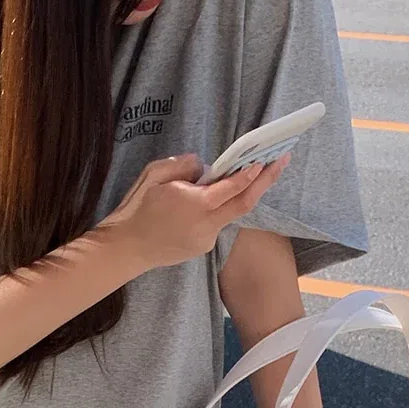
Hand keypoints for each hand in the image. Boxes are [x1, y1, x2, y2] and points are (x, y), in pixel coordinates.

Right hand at [101, 151, 290, 271]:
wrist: (126, 248)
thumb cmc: (137, 209)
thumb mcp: (154, 174)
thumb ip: (183, 165)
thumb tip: (205, 168)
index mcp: (196, 204)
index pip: (233, 187)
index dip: (252, 173)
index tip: (267, 158)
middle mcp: (206, 224)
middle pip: (245, 204)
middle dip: (266, 182)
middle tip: (282, 161)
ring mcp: (206, 239)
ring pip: (230, 214)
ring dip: (239, 195)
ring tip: (247, 173)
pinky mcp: (202, 247)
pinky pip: (216, 224)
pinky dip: (217, 209)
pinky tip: (206, 201)